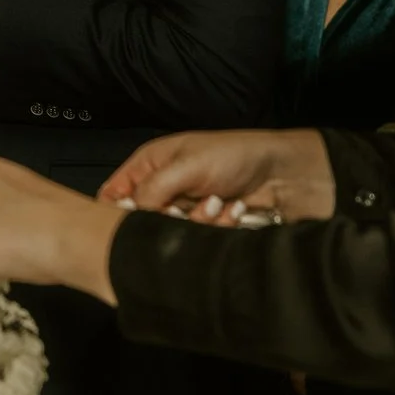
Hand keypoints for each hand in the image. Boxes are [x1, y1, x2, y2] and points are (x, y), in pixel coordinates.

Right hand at [97, 130, 335, 222]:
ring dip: (197, 224)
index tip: (132, 220)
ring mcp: (183, 208)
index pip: (112, 195)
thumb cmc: (234, 155)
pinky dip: (215, 228)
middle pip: (140, 220)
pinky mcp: (204, 225)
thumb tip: (128, 215)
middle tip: (184, 210)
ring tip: (218, 204)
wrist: (283, 172)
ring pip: (170, 234)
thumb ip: (151, 190)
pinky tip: (233, 210)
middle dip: (165, 220)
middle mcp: (161, 188)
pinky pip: (196, 239)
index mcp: (148, 165)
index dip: (116, 211)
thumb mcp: (185, 166)